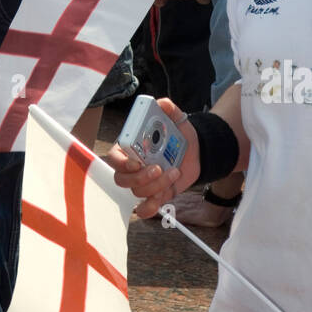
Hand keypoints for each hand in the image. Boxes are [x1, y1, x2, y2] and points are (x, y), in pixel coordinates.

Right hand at [104, 98, 200, 218]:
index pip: (115, 158)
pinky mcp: (155, 194)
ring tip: (174, 172)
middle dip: (139, 178)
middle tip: (158, 168)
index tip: (137, 162)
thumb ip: (168, 108)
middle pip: (122, 179)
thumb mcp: (175, 118)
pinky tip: (160, 200)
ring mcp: (143, 182)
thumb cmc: (179, 133)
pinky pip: (145, 207)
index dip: (122, 163)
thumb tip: (162, 103)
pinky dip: (150, 208)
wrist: (197, 150)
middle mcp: (133, 167)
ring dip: (157, 185)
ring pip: (137, 192)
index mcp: (130, 147)